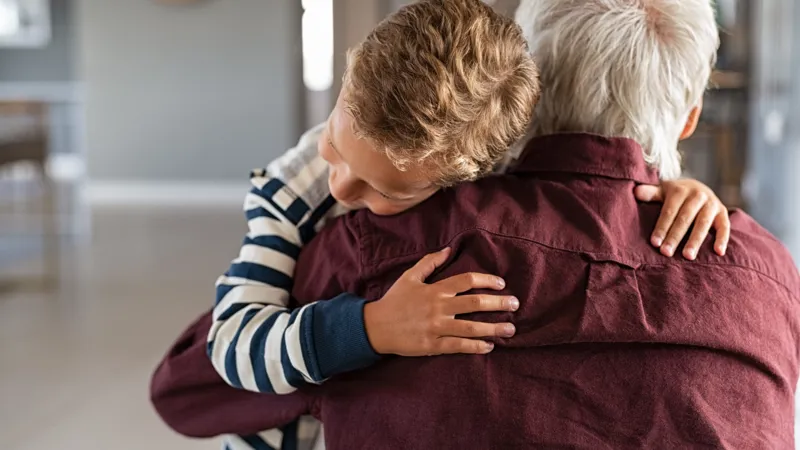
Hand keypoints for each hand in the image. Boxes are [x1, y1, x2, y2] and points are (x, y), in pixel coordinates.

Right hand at [363, 247, 517, 355]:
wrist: (375, 326)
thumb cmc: (394, 300)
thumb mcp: (409, 276)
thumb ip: (429, 262)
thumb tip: (448, 250)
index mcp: (435, 289)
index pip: (467, 280)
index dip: (487, 281)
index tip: (501, 284)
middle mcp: (438, 307)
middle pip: (475, 304)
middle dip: (499, 304)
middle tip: (515, 304)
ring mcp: (436, 327)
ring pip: (471, 328)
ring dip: (494, 328)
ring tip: (511, 329)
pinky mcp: (432, 345)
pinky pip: (458, 347)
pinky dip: (476, 347)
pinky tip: (489, 346)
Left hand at [635, 179, 729, 259]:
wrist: (696, 187)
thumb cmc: (674, 195)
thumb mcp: (662, 191)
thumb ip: (650, 193)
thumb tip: (636, 192)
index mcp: (680, 190)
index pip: (669, 211)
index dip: (662, 227)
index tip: (654, 243)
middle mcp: (697, 195)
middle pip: (685, 218)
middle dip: (675, 236)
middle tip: (666, 252)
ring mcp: (712, 203)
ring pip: (703, 223)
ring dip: (695, 240)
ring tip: (688, 256)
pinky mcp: (722, 212)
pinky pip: (725, 226)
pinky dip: (723, 239)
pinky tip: (718, 252)